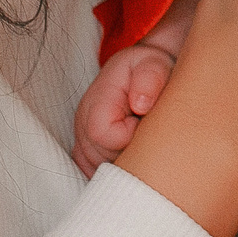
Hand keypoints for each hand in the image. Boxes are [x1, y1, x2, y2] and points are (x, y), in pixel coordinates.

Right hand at [71, 44, 175, 178]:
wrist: (146, 69)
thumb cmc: (152, 67)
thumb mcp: (155, 62)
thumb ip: (149, 78)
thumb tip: (140, 104)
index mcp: (97, 99)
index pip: (101, 134)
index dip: (127, 136)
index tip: (145, 124)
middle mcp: (83, 121)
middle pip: (99, 158)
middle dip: (128, 154)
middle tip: (147, 135)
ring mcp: (83, 138)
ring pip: (97, 171)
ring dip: (124, 163)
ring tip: (140, 141)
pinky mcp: (88, 151)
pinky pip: (94, 174)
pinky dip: (116, 172)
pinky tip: (131, 155)